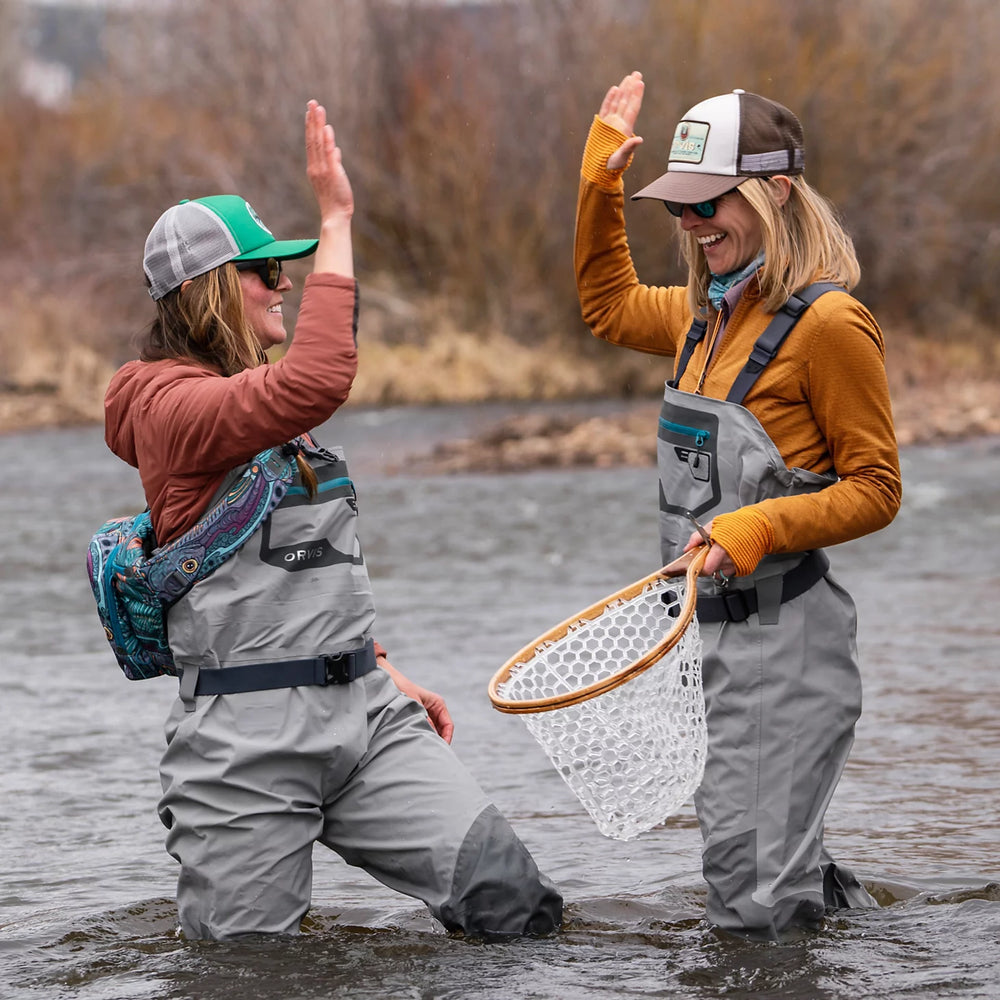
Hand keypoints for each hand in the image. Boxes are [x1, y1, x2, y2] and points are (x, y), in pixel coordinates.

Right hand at [305, 99, 352, 222]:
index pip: (311, 143)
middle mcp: (316, 166)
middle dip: (312, 120)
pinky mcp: (333, 174)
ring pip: (319, 144)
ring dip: (318, 126)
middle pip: (313, 139)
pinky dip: (328, 142)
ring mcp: (323, 170)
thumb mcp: (333, 178)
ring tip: (318, 109)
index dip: (310, 126)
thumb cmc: (335, 198)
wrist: (335, 215)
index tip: (310, 111)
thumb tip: (335, 150)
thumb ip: (334, 162)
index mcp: (314, 167)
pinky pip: (329, 156)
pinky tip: (327, 129)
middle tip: (312, 103)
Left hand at [379, 657, 454, 743]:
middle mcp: (434, 709)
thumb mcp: (414, 706)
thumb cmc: (401, 689)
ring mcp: (426, 713)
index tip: (441, 748)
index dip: (447, 738)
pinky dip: (422, 735)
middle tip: (432, 752)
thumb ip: (424, 721)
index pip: (448, 725)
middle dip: (439, 741)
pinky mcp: (417, 717)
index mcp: (438, 703)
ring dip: (430, 738)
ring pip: (433, 731)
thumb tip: (431, 737)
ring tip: (424, 749)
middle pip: (442, 730)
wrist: (387, 681)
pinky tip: (416, 742)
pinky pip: (424, 729)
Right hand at [598, 71, 644, 170]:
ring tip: (628, 77)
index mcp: (626, 129)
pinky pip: (606, 108)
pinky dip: (610, 98)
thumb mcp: (622, 157)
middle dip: (632, 87)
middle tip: (637, 73)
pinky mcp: (602, 124)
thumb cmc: (612, 166)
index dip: (637, 96)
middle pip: (627, 101)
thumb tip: (639, 140)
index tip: (640, 83)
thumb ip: (629, 147)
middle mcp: (619, 123)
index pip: (632, 108)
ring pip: (618, 102)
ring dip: (623, 89)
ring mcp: (610, 122)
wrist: (600, 169)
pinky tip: (614, 88)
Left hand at [681, 519, 738, 578]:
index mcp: (721, 550)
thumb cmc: (738, 524)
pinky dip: (727, 566)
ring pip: (720, 572)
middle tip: (707, 554)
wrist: (758, 526)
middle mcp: (730, 560)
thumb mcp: (713, 525)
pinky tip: (728, 555)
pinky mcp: (744, 569)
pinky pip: (730, 572)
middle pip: (711, 570)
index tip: (695, 563)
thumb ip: (697, 537)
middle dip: (707, 563)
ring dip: (717, 565)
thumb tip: (688, 547)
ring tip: (719, 553)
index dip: (698, 567)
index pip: (706, 568)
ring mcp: (738, 566)